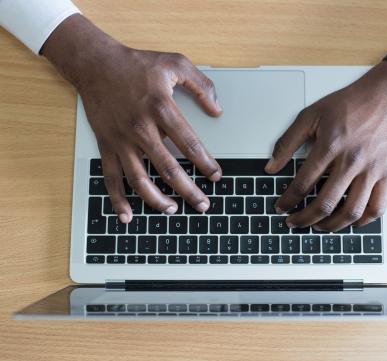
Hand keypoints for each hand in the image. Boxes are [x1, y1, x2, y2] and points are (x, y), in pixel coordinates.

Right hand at [43, 15, 221, 222]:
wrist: (96, 64)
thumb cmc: (137, 64)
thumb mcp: (175, 63)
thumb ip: (201, 85)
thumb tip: (218, 109)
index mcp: (161, 108)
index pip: (190, 144)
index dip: (206, 163)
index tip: (216, 176)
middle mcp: (141, 129)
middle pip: (168, 169)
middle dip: (189, 191)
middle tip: (203, 205)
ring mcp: (122, 140)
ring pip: (140, 179)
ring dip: (157, 200)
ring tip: (173, 210)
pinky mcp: (106, 145)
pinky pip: (111, 177)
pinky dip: (118, 199)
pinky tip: (127, 215)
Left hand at [265, 40, 386, 231]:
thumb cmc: (349, 104)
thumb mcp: (311, 115)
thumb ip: (288, 142)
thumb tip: (271, 166)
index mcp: (330, 146)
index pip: (302, 184)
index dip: (288, 200)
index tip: (281, 207)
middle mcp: (351, 161)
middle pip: (325, 203)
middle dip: (304, 219)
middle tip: (293, 223)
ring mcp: (371, 170)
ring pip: (351, 211)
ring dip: (331, 225)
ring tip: (318, 226)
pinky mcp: (386, 174)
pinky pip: (377, 207)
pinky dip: (363, 221)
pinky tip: (351, 222)